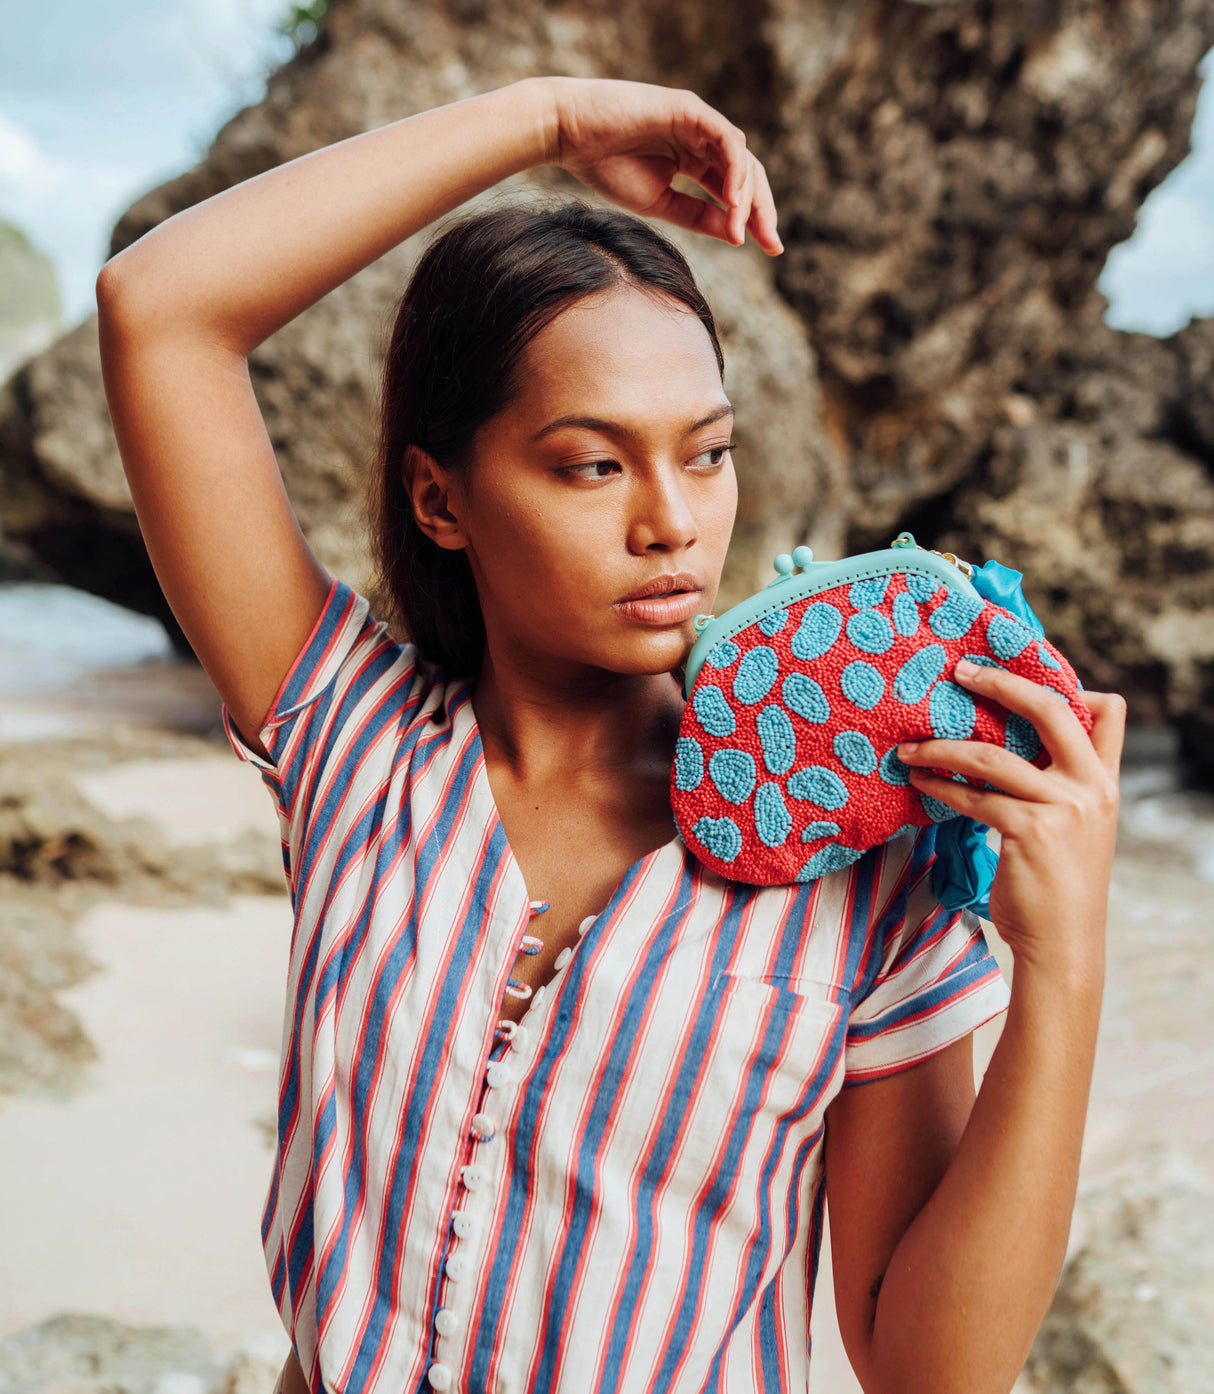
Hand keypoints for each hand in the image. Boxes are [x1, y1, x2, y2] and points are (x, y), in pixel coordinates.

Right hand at [534, 76, 782, 253]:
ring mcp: (698, 122)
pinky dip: (735, 171)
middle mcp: (701, 139)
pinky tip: (734, 202)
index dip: (752, 218)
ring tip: (745, 229)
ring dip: (748, 196)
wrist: (570, 134)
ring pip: (742, 159)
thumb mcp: (659, 203)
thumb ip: (698, 216)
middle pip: (746, 175)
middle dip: (762, 210)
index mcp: (692, 159)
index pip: (733, 190)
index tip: (769, 249)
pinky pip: (727, 141)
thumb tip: (737, 235)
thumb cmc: (605, 166)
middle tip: (773, 245)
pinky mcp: (691, 109)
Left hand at [895, 661, 1125, 973]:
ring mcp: (1062, 808)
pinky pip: (973, 796)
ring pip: (993, 757)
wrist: (1064, 943)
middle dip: (1001, 684)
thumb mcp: (1075, 827)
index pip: (1108, 713)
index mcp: (1104, 780)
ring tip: (909, 748)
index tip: (1018, 672)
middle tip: (960, 672)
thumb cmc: (1058, 884)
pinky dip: (940, 785)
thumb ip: (1056, 786)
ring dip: (942, 747)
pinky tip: (919, 782)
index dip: (1071, 685)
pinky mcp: (1029, 831)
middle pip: (1049, 710)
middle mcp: (1090, 787)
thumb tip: (1005, 749)